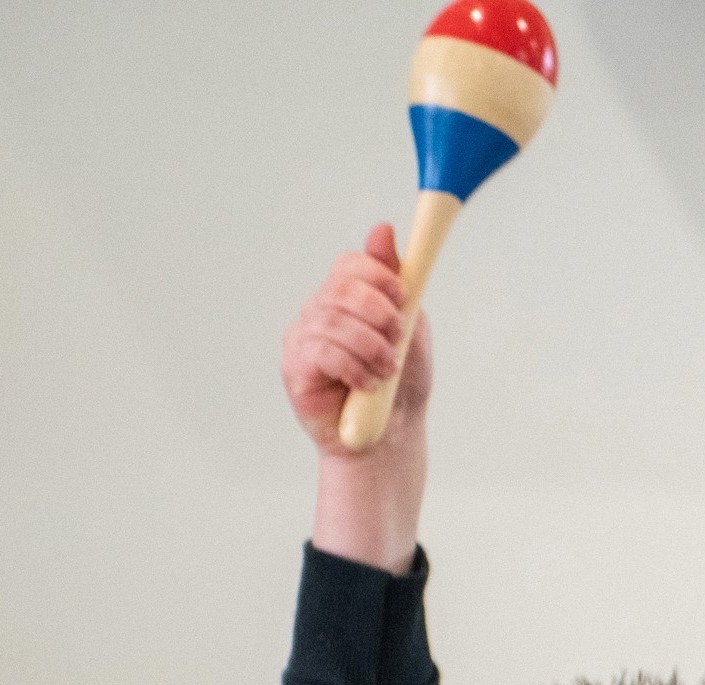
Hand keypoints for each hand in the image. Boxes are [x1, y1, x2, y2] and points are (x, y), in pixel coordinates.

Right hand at [283, 227, 428, 454]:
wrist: (392, 436)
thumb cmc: (400, 384)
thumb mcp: (410, 328)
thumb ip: (398, 283)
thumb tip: (382, 229)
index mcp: (347, 299)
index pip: (349, 266)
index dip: (376, 275)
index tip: (401, 296)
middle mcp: (320, 312)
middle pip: (340, 288)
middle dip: (377, 311)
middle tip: (396, 339)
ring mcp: (303, 338)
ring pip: (334, 321)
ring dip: (370, 346)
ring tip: (387, 370)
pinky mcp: (295, 368)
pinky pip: (323, 352)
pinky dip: (353, 367)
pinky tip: (367, 384)